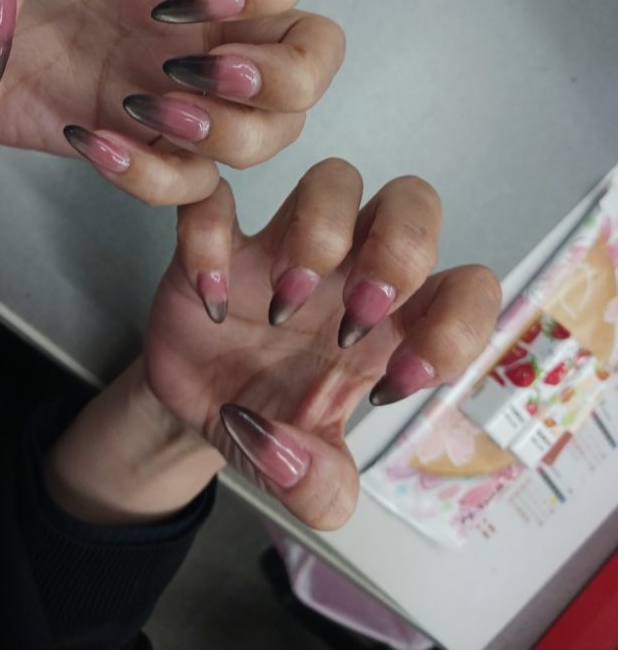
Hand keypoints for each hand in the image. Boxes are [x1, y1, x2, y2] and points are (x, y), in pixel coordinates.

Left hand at [0, 0, 342, 199]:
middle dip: (283, 73)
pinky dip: (157, 180)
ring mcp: (175, 87)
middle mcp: (194, 21)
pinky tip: (95, 144)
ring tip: (142, 107)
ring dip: (228, 133)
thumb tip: (3, 17)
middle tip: (198, 71)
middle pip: (315, 48)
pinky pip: (195, 184)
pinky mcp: (141, 143)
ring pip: (276, 127)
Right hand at [144, 160, 500, 529]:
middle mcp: (349, 268)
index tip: (395, 386)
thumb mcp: (305, 476)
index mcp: (393, 322)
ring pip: (334, 178)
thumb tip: (296, 462)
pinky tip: (213, 297)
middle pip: (414, 201)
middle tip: (356, 320)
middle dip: (400, 253)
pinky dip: (213, 238)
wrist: (198, 409)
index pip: (468, 286)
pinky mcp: (219, 241)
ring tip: (286, 306)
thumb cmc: (272, 421)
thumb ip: (319, 488)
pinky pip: (218, 200)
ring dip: (320, 235)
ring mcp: (283, 245)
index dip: (454, 329)